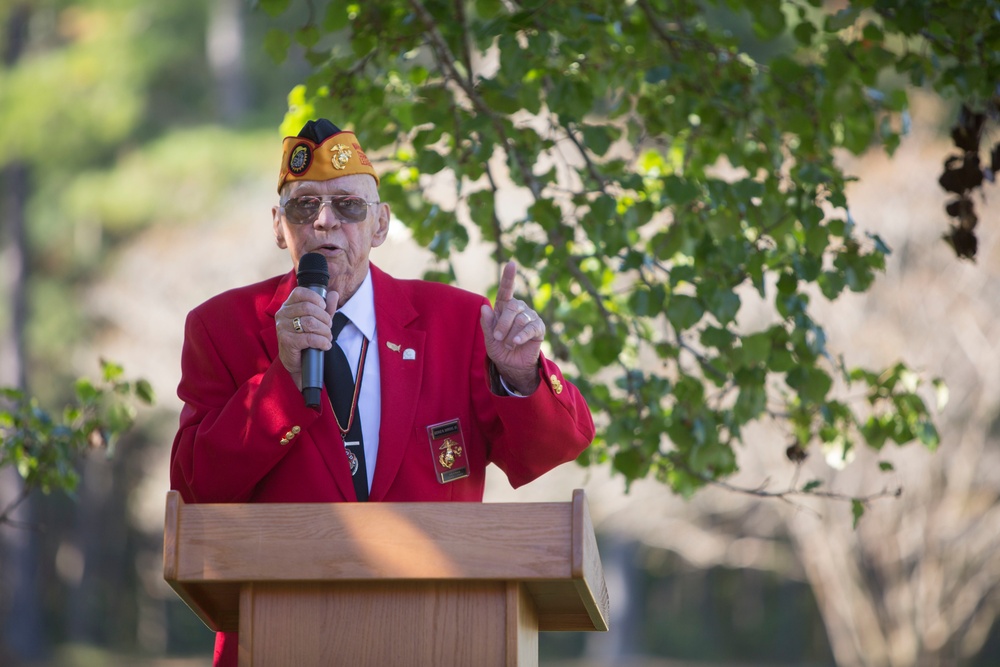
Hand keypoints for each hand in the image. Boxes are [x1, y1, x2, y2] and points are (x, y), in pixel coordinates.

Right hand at [275, 287, 337, 388]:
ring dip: (324, 331)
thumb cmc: (305, 338)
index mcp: (287, 306)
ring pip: (310, 322)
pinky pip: (309, 338)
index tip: (324, 307)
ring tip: (327, 337)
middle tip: (329, 327)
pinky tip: (325, 345)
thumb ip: (326, 308)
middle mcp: (282, 314)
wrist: (297, 362)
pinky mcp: (286, 340)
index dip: (316, 298)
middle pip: (309, 308)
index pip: (300, 292)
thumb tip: (334, 294)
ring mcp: (282, 327)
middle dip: (324, 318)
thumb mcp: (317, 320)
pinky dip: (322, 342)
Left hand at [479, 261, 544, 394]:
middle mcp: (518, 309)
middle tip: (497, 337)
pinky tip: (516, 341)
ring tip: (508, 344)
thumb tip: (484, 307)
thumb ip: (487, 324)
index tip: (511, 264)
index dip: (508, 277)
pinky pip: (531, 328)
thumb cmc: (499, 348)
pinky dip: (521, 335)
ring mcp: (530, 317)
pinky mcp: (539, 328)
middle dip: (502, 323)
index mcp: (504, 307)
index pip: (506, 290)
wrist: (512, 365)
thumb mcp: (489, 338)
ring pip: (520, 319)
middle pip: (512, 306)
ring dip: (510, 334)